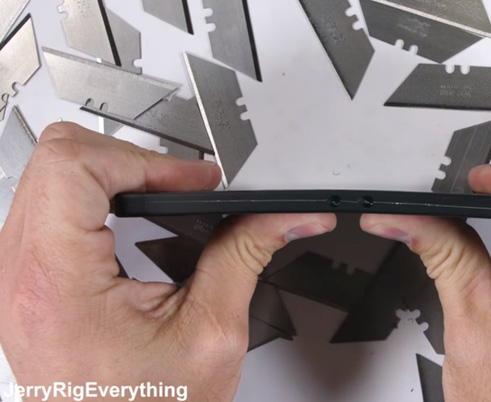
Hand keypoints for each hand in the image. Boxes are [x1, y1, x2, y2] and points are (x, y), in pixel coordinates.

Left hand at [0, 123, 335, 400]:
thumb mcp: (211, 333)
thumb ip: (246, 255)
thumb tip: (280, 218)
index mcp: (57, 282)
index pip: (76, 166)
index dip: (146, 159)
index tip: (192, 182)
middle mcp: (22, 275)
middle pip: (59, 158)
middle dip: (134, 159)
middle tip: (183, 184)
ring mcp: (18, 277)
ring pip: (51, 175)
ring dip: (115, 174)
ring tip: (165, 194)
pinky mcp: (29, 280)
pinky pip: (50, 206)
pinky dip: (98, 196)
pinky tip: (133, 214)